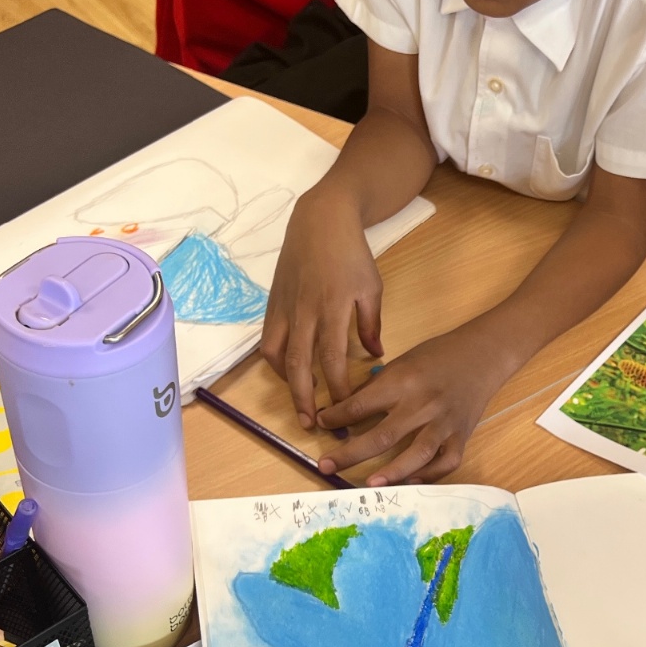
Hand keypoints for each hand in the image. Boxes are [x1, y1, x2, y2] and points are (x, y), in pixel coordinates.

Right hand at [261, 190, 383, 428]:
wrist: (319, 221)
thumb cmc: (351, 254)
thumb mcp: (371, 288)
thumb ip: (371, 324)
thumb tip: (376, 356)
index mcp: (332, 308)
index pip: (331, 359)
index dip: (337, 389)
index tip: (346, 411)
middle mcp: (303, 312)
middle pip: (298, 365)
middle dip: (305, 399)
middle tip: (313, 425)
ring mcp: (284, 308)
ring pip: (277, 355)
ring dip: (287, 384)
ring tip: (301, 404)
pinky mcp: (272, 304)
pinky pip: (269, 341)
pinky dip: (277, 362)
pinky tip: (290, 373)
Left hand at [315, 324, 515, 485]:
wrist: (482, 355)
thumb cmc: (438, 356)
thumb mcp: (403, 362)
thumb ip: (378, 387)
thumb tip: (346, 410)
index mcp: (403, 381)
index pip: (360, 405)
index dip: (335, 417)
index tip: (320, 424)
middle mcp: (423, 405)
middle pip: (382, 436)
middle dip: (349, 454)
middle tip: (325, 466)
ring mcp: (444, 423)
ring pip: (416, 454)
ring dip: (390, 472)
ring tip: (368, 485)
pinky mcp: (461, 436)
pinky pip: (446, 463)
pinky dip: (429, 475)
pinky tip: (409, 482)